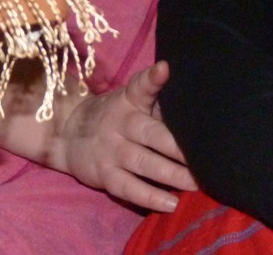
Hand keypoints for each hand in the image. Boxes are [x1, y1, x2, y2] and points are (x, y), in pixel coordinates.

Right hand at [51, 60, 196, 210]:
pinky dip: (150, 197)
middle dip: (177, 147)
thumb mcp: (129, 102)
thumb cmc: (114, 115)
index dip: (152, 79)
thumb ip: (157, 105)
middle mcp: (120, 123)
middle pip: (151, 134)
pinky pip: (128, 188)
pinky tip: (171, 203)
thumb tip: (196, 116)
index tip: (164, 69)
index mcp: (129, 100)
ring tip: (195, 184)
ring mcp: (111, 150)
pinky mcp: (104, 174)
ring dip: (171, 175)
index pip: (140, 87)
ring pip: (144, 163)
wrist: (67, 133)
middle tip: (204, 157)